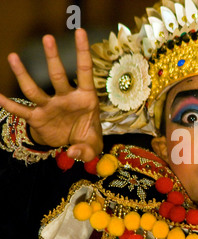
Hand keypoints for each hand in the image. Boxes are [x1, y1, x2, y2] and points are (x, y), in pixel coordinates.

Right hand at [0, 28, 101, 161]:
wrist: (72, 145)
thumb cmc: (87, 138)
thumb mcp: (93, 147)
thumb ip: (86, 151)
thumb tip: (73, 152)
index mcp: (86, 99)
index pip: (85, 71)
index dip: (83, 52)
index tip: (80, 31)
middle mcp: (66, 98)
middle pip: (57, 76)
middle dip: (52, 58)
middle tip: (48, 38)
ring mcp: (50, 106)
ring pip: (35, 90)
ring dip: (23, 75)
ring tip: (13, 57)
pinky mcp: (38, 118)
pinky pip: (22, 111)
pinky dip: (9, 106)